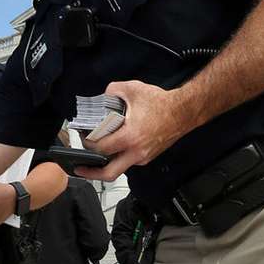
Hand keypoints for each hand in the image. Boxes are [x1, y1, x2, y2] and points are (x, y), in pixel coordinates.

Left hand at [77, 80, 191, 181]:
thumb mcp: (132, 89)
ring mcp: (143, 157)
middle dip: (91, 174)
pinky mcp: (148, 157)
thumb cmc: (161, 103)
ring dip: (106, 165)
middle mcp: (136, 152)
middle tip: (80, 168)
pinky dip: (119, 157)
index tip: (83, 139)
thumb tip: (102, 97)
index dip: (88, 145)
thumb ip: (112, 91)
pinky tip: (114, 148)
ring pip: (120, 168)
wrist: (184, 112)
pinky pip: (129, 161)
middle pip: (109, 174)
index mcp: (130, 137)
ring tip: (94, 157)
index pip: (101, 149)